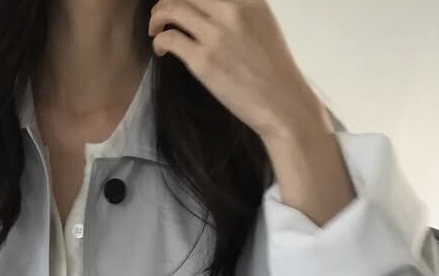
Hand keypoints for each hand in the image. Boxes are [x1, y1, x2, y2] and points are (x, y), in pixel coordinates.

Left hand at [148, 0, 328, 145]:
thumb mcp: (261, 23)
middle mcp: (232, 9)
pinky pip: (169, 38)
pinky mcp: (203, 61)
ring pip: (172, 9)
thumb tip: (209, 10)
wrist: (282, 103)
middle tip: (162, 12)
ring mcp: (216, 35)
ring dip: (157, 17)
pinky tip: (162, 50)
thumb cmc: (273, 70)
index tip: (182, 3)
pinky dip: (159, 41)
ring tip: (156, 28)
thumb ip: (238, 10)